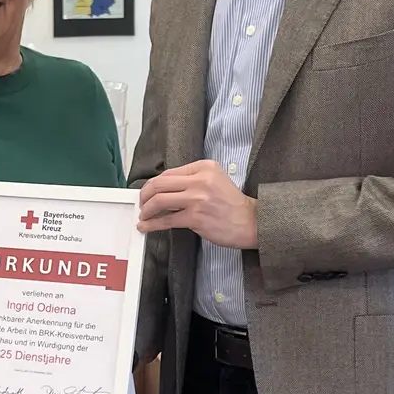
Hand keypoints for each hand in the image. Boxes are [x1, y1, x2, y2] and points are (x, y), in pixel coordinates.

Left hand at [138, 160, 257, 248]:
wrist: (251, 222)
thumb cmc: (233, 204)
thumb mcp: (215, 180)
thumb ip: (193, 180)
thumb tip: (165, 189)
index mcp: (204, 167)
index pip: (169, 173)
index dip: (154, 184)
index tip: (149, 192)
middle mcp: (200, 180)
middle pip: (160, 183)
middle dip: (145, 195)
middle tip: (142, 203)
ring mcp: (197, 198)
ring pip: (160, 200)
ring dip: (146, 209)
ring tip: (143, 215)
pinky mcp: (195, 217)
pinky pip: (167, 220)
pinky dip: (152, 224)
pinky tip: (146, 226)